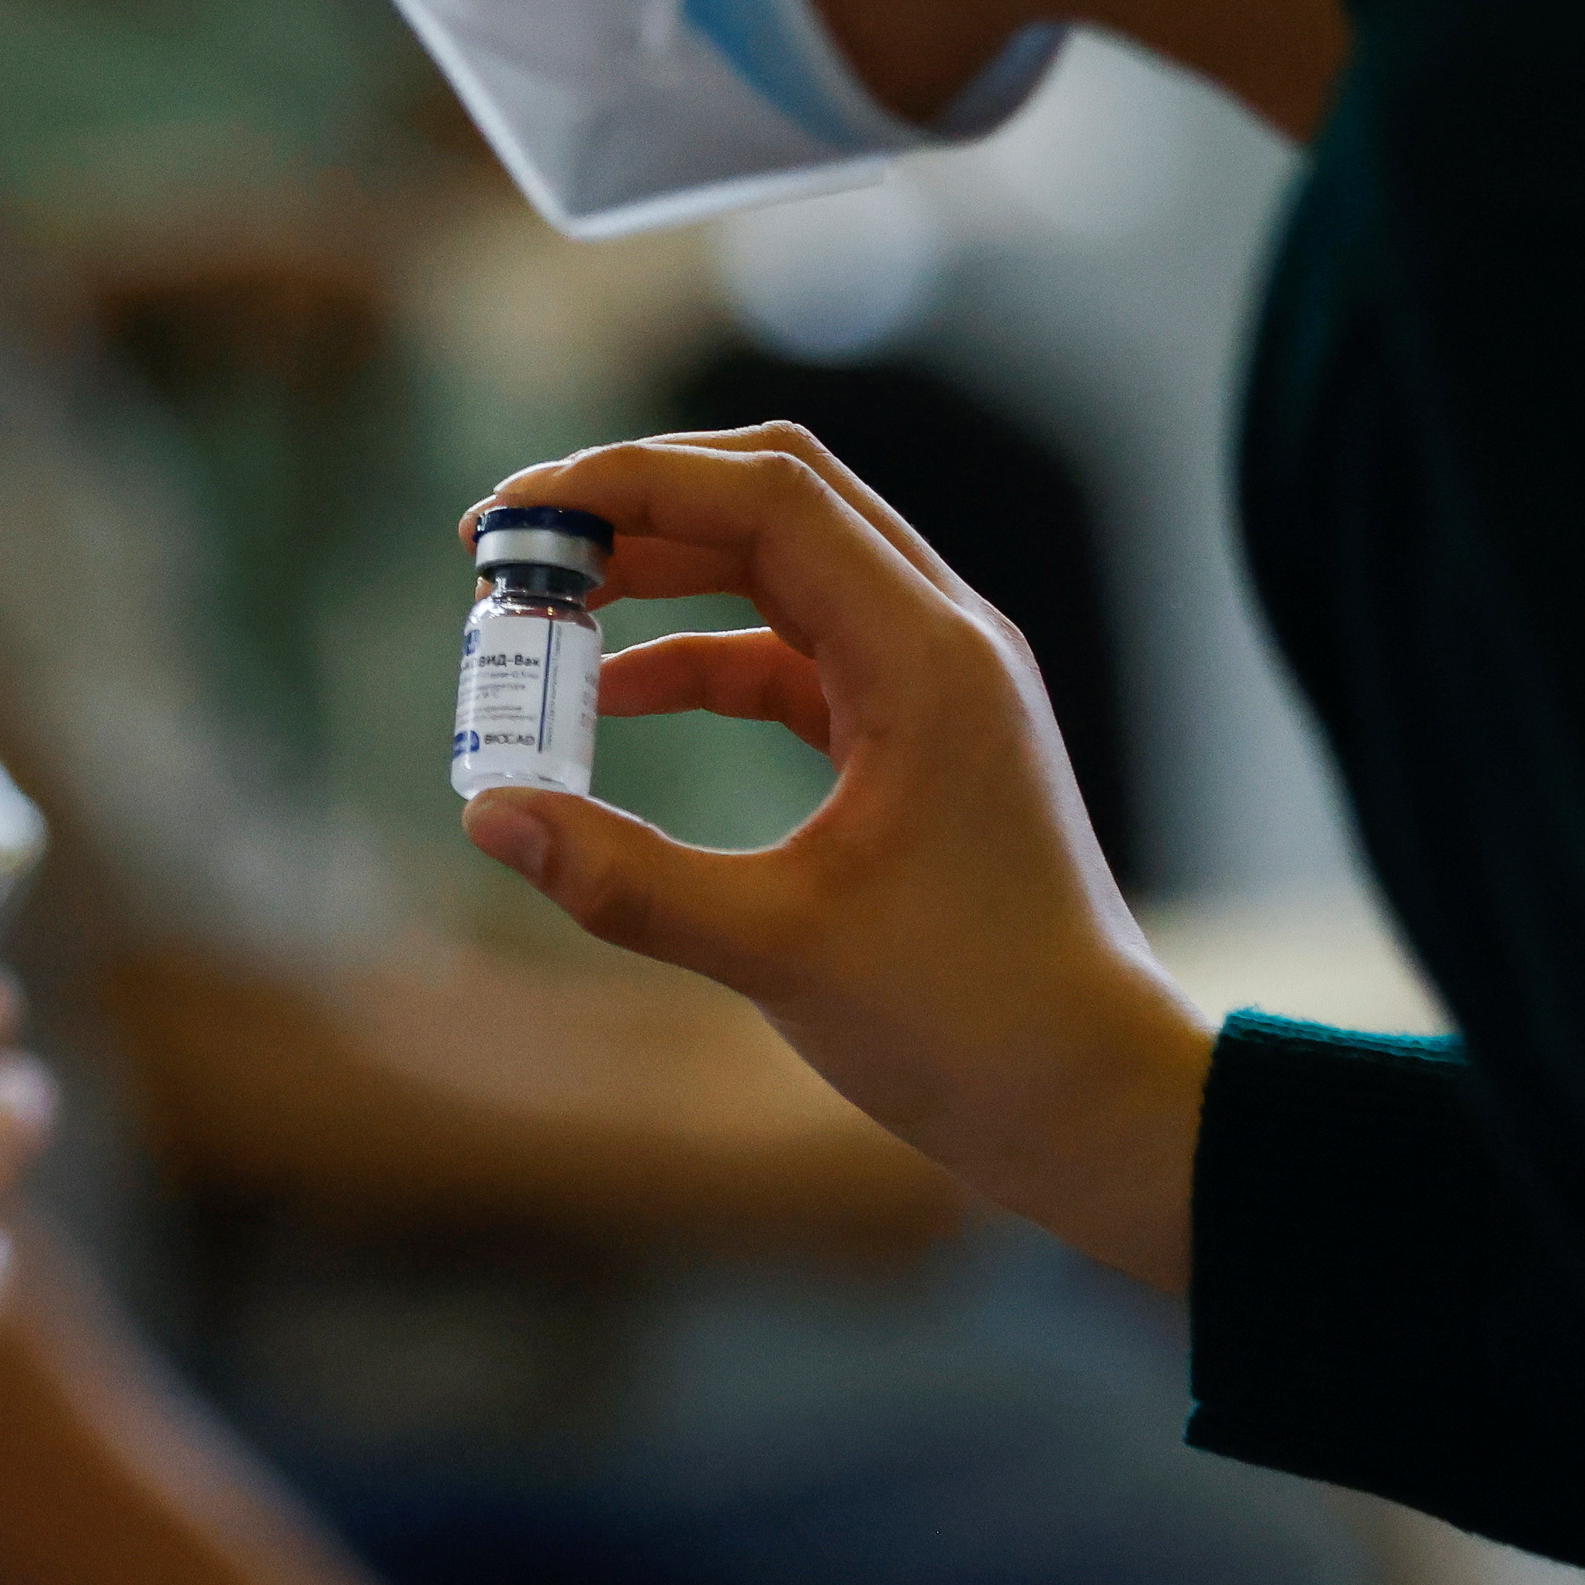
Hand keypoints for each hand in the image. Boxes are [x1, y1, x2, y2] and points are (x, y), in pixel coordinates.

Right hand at [453, 424, 1215, 1290]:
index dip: (630, 484)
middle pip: (778, 495)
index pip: (768, 499)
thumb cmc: (972, 1027)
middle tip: (515, 536)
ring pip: (785, 565)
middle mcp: (943, 640)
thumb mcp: (780, 952)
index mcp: (928, 660)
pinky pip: (795, 648)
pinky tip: (615, 694)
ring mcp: (937, 682)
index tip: (515, 514)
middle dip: (640, 499)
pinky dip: (702, 652)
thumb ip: (627, 878)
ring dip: (667, 567)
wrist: (1097, 1100)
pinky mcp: (920, 732)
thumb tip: (487, 815)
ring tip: (546, 600)